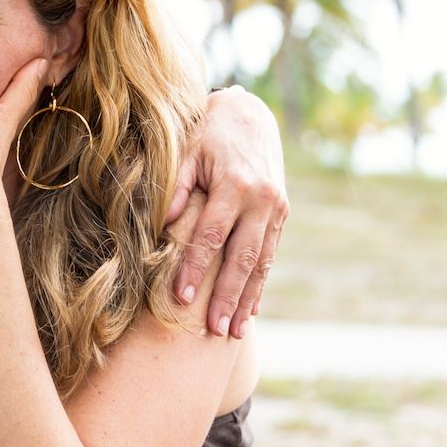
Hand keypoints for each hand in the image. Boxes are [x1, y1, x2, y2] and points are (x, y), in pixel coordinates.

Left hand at [165, 86, 288, 337]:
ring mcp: (276, 209)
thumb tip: (165, 224)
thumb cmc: (208, 132)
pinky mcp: (282, 214)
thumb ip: (177, 187)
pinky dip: (260, 282)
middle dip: (227, 296)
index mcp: (236, 185)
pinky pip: (270, 254)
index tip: (180, 297)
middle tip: (214, 329)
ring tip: (234, 331)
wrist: (250, 114)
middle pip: (242, 257)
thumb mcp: (187, 150)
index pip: (211, 236)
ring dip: (247, 298)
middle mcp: (262, 200)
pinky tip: (251, 308)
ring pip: (261, 262)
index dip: (195, 268)